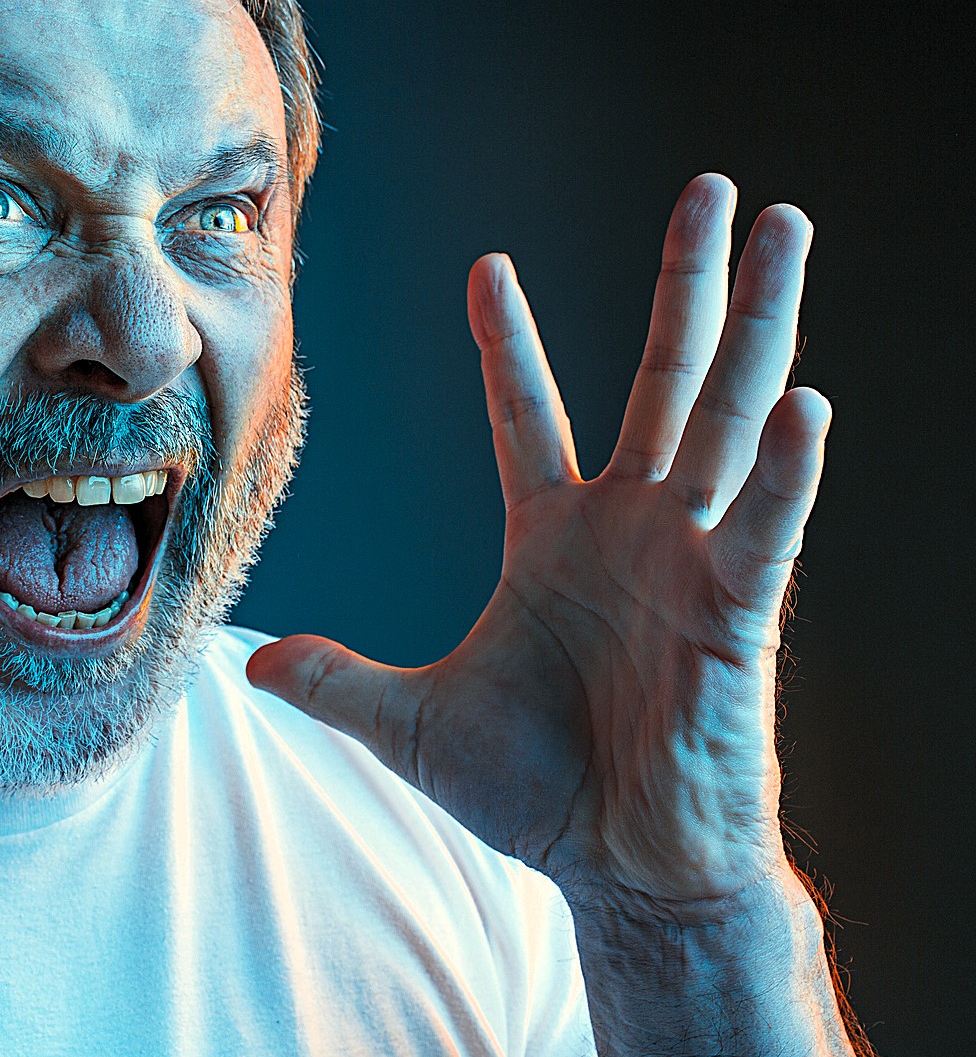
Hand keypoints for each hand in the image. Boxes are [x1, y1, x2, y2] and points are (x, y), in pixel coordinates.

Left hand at [248, 175, 824, 914]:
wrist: (622, 870)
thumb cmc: (536, 794)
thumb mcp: (411, 725)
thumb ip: (338, 683)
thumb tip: (249, 667)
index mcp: (554, 536)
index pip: (526, 413)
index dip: (510, 341)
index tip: (489, 266)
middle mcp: (629, 527)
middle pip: (661, 376)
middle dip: (685, 281)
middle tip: (711, 186)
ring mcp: (687, 558)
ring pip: (728, 415)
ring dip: (759, 323)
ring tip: (785, 227)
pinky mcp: (735, 611)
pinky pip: (762, 528)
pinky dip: (783, 471)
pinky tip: (806, 401)